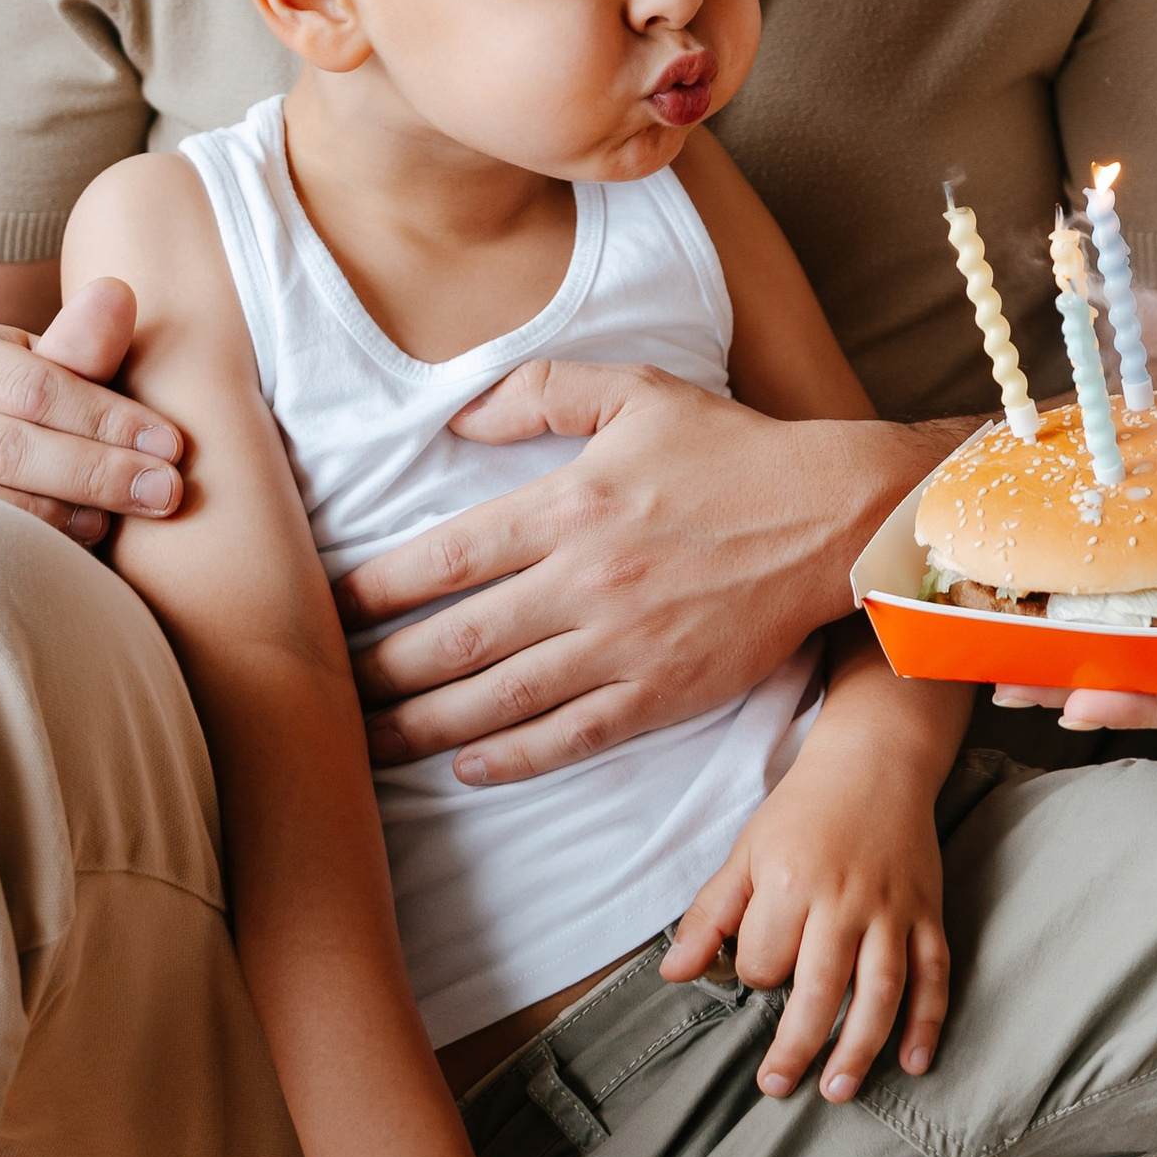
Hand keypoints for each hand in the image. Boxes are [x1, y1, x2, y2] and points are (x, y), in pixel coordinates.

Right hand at [0, 278, 185, 542]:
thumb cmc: (7, 412)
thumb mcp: (42, 375)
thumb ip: (81, 347)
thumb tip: (118, 292)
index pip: (36, 386)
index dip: (108, 417)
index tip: (172, 446)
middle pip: (9, 445)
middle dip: (98, 470)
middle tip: (164, 492)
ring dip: (58, 510)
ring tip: (114, 519)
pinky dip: (20, 536)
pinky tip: (69, 540)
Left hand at [339, 363, 902, 783]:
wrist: (833, 516)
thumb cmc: (734, 449)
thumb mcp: (638, 390)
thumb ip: (541, 390)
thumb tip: (455, 416)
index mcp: (572, 505)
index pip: (444, 558)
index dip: (372, 592)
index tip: (323, 611)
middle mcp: (587, 581)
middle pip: (453, 642)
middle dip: (377, 673)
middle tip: (324, 692)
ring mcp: (624, 645)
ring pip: (498, 700)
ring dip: (420, 728)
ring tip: (366, 744)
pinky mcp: (661, 692)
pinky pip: (568, 737)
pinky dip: (509, 758)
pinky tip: (465, 766)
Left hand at [659, 751, 948, 1102]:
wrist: (876, 760)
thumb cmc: (804, 809)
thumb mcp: (748, 851)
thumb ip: (711, 915)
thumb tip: (672, 974)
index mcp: (792, 882)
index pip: (766, 960)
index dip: (757, 973)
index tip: (759, 967)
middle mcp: (844, 899)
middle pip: (821, 988)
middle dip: (798, 1045)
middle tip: (777, 1086)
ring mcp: (892, 907)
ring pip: (881, 990)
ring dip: (861, 1047)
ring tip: (838, 1091)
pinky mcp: (927, 909)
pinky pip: (933, 972)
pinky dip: (927, 1020)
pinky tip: (913, 1062)